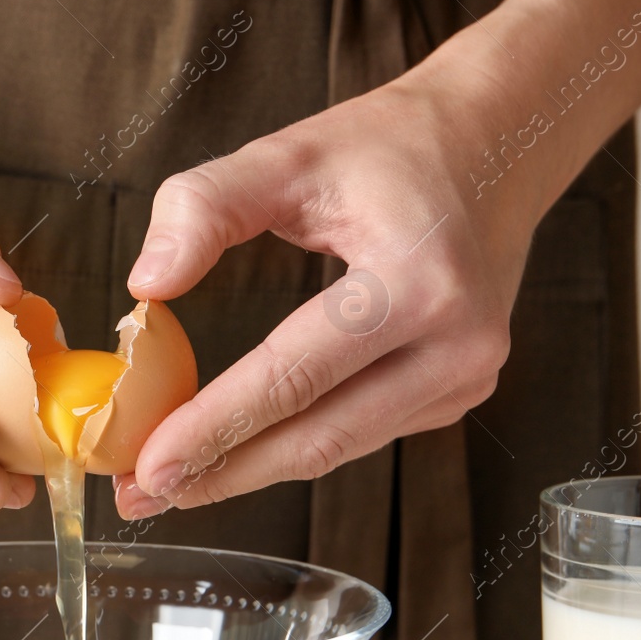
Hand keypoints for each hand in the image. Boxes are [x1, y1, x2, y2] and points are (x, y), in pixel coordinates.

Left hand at [114, 71, 541, 520]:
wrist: (496, 145)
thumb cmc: (388, 149)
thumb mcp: (287, 155)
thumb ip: (204, 207)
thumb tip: (146, 283)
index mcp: (417, 281)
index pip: (294, 376)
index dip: (215, 426)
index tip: (147, 464)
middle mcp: (457, 343)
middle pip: (318, 436)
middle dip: (223, 472)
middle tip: (144, 493)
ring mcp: (466, 377)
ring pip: (339, 448)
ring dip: (251, 470)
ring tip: (174, 483)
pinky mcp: (460, 393)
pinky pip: (362, 433)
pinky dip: (295, 446)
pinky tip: (238, 452)